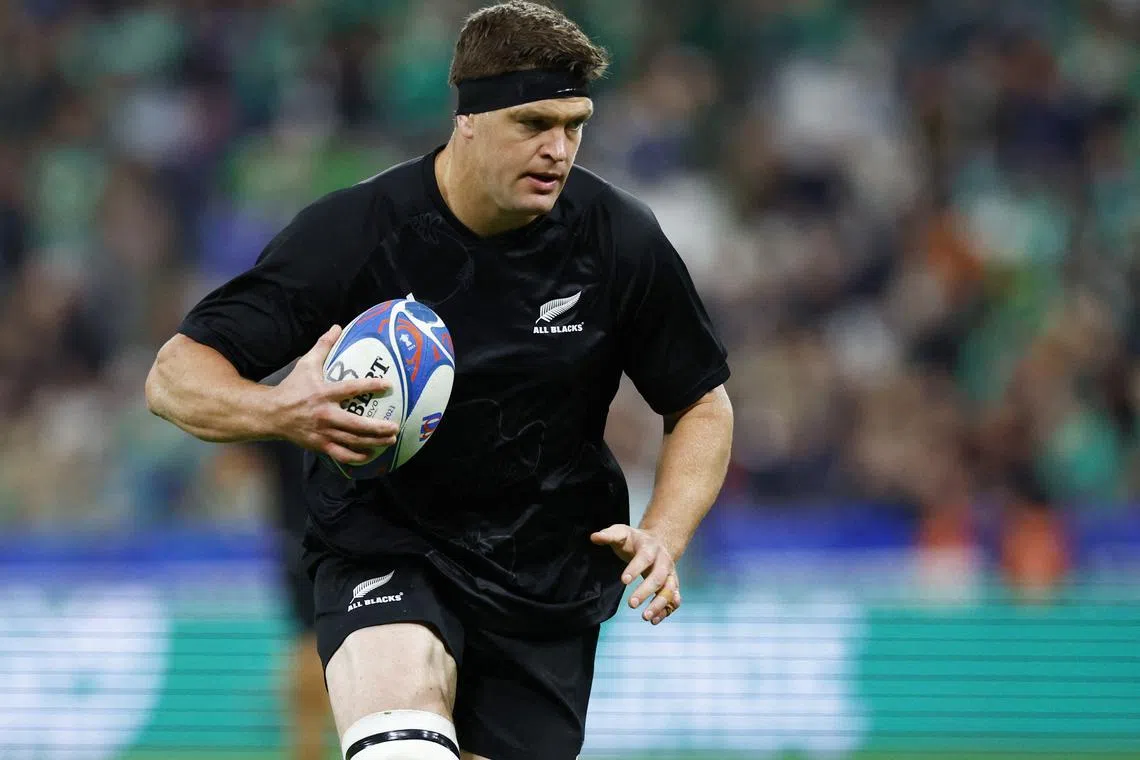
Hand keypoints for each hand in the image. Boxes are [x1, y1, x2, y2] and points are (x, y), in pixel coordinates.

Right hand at [269, 325, 397, 463]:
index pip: (350, 388)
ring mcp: (322, 432)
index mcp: (323, 393)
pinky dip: (356, 457)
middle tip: (395, 426)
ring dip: (373, 442)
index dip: (370, 386)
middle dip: (377, 427)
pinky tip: (370, 454)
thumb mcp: (306, 364)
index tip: (388, 385)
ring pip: (351, 441)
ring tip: (391, 440)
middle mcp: (324, 414)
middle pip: (355, 424)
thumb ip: (323, 346)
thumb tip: (337, 327)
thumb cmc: (292, 388)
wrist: (271, 414)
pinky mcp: (319, 445)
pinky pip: (340, 454)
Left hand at [590, 524, 680, 624]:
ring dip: (659, 604)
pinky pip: (673, 599)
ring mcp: (670, 574)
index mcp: (650, 547)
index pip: (645, 558)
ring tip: (645, 617)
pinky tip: (654, 621)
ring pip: (669, 590)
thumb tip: (593, 537)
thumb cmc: (634, 540)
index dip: (635, 569)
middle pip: (659, 577)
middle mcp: (664, 561)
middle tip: (632, 604)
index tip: (623, 581)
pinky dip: (666, 611)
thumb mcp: (621, 532)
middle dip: (646, 591)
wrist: (657, 542)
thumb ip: (608, 535)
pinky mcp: (672, 585)